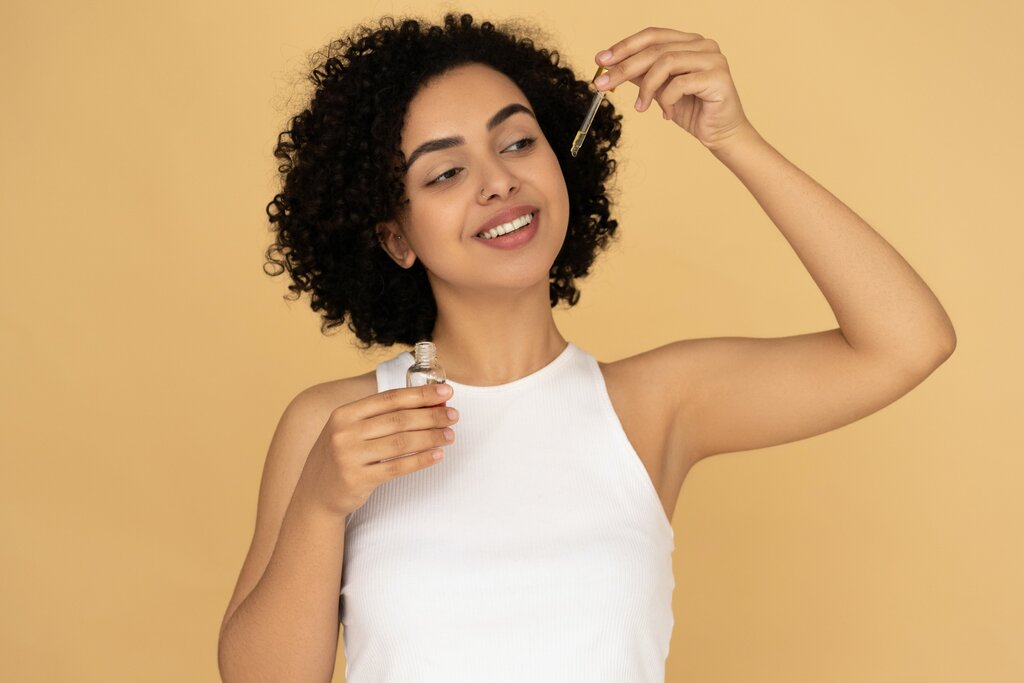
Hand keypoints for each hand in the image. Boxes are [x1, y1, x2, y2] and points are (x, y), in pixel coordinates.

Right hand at [301, 383, 457, 517]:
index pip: (390, 398)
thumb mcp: (350, 430)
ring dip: (431, 438)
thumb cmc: (342, 456)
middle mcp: (345, 432)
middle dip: (431, 416)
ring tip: (450, 435)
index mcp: (345, 413)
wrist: (315, 494)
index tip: (446, 393)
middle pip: (399, 419)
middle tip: (453, 416)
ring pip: (401, 443)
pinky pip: (397, 467)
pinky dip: (421, 460)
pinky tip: (437, 455)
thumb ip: (381, 417)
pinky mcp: (357, 479)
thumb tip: (429, 405)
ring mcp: (349, 456)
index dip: (421, 394)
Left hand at [593, 27, 754, 150]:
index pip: (652, 35)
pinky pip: (679, 84)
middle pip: (655, 49)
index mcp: (690, 42)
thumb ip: (642, 74)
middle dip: (624, 67)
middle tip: (601, 83)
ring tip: (641, 107)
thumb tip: (611, 64)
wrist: (721, 135)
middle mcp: (703, 44)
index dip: (625, 46)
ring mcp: (713, 58)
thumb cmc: (693, 111)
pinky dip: (666, 101)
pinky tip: (667, 115)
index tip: (600, 60)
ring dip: (646, 87)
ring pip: (666, 63)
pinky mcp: (718, 77)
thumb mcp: (660, 90)